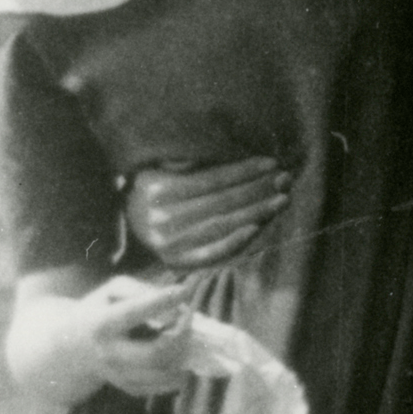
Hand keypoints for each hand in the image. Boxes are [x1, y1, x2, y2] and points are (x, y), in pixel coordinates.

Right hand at [7, 270, 196, 405]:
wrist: (72, 349)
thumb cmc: (100, 311)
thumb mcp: (113, 291)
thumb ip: (142, 291)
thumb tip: (176, 302)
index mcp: (102, 324)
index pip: (134, 312)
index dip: (162, 301)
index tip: (184, 290)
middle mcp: (110, 354)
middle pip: (155, 353)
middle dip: (181, 335)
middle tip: (188, 319)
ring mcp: (120, 375)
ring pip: (165, 373)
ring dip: (184, 353)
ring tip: (184, 337)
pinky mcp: (131, 389)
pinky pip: (166, 385)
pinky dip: (180, 370)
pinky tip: (177, 355)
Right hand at [127, 158, 289, 268]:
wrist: (127, 226)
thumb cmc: (153, 191)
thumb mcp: (157, 169)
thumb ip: (184, 162)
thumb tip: (219, 151)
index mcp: (159, 189)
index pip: (212, 179)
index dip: (244, 170)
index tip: (271, 163)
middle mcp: (163, 217)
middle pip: (222, 201)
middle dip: (258, 189)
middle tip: (285, 179)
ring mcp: (171, 243)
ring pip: (223, 224)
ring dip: (258, 212)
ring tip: (282, 199)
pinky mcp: (179, 262)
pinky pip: (213, 252)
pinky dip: (236, 241)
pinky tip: (258, 227)